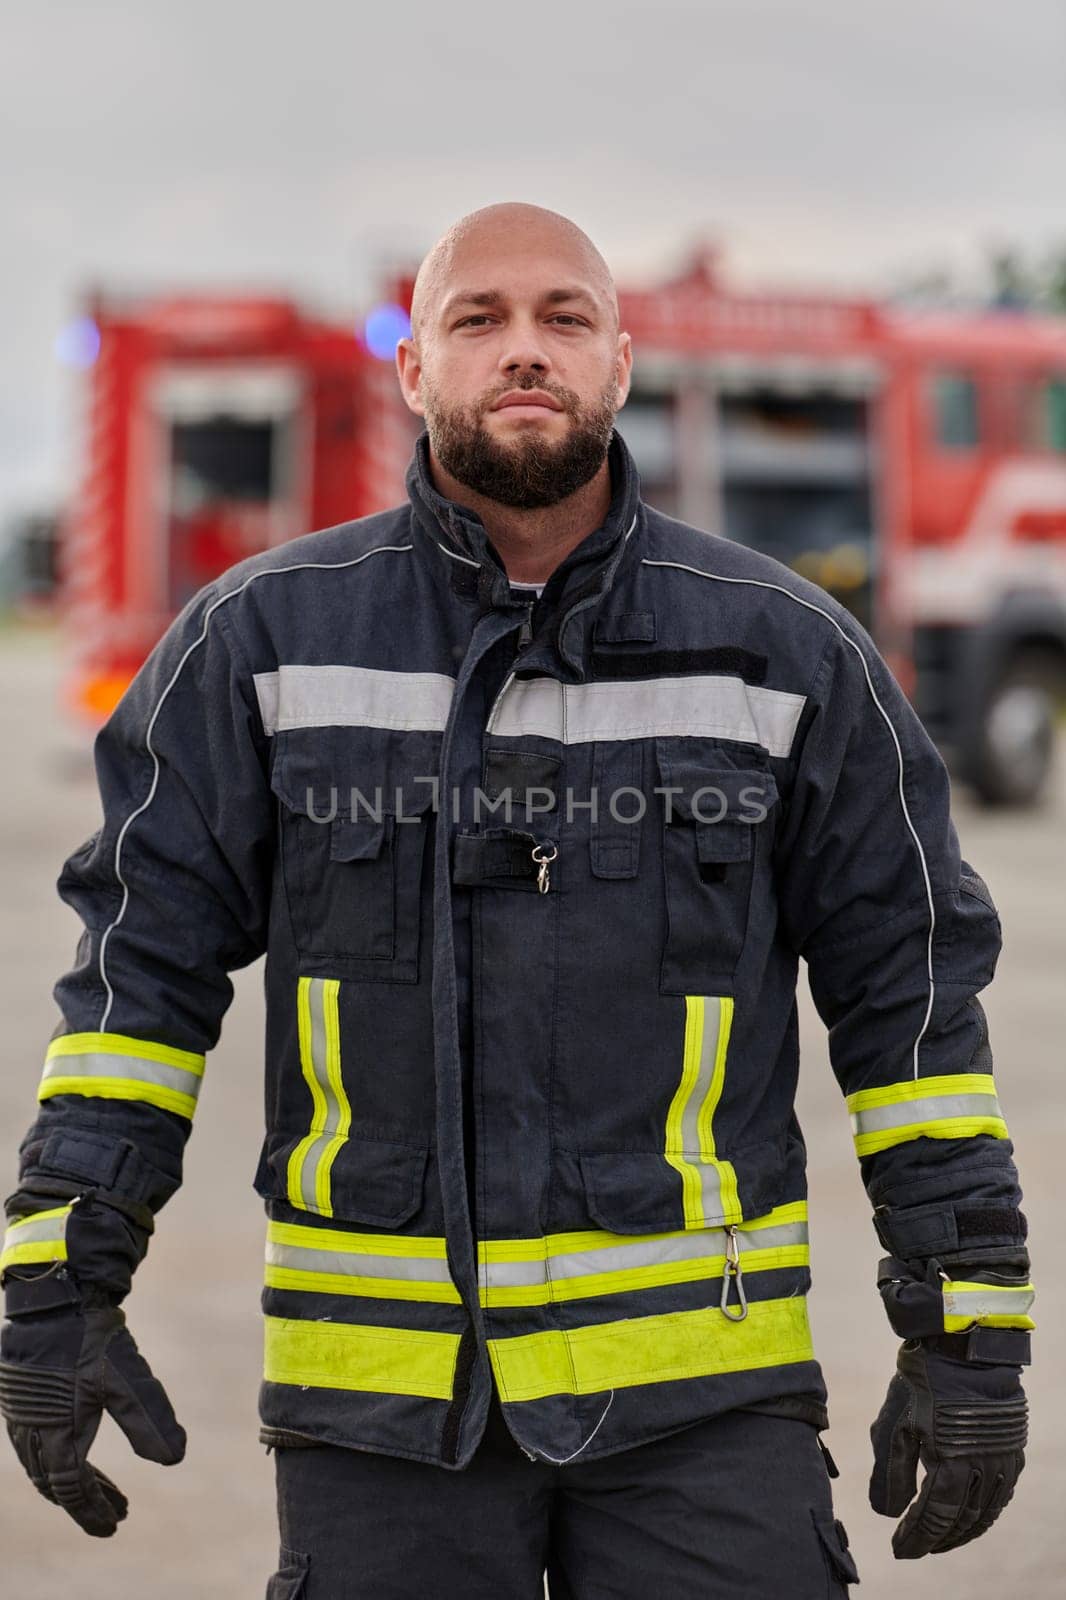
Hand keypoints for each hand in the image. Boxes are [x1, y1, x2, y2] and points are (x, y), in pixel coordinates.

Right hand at [0, 1293, 185, 1536]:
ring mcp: (21, 1413)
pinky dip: (57, 1457)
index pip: (73, 1489)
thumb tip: (175, 1459)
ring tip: (104, 1490)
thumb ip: (149, 1419)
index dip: (94, 1511)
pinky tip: (77, 1448)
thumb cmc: (90, 1336)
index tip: (115, 1525)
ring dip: (72, 1482)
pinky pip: (34, 1443)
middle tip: (118, 1512)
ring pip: (42, 1465)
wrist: (54, 1294)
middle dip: (87, 1502)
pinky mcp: (20, 1395)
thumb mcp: (128, 1376)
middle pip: (56, 1483)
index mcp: (54, 1433)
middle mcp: (30, 1430)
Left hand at [869, 1341, 1026, 1557]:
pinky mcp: (1012, 1449)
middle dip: (937, 1539)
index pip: (934, 1517)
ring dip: (962, 1531)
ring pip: (985, 1512)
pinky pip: (1001, 1493)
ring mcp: (1001, 1459)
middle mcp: (981, 1467)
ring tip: (942, 1539)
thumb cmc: (922, 1381)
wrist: (963, 1344)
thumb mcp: (895, 1423)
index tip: (899, 1550)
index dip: (916, 1538)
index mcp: (950, 1462)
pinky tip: (972, 1514)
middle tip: (917, 1547)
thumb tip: (886, 1514)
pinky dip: (985, 1511)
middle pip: (961, 1520)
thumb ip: (890, 1473)